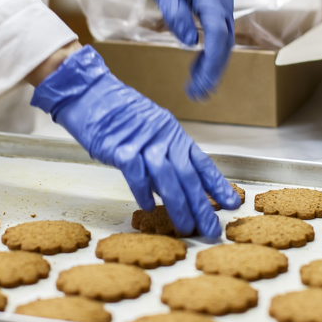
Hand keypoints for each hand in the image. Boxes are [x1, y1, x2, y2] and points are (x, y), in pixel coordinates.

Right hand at [30, 46, 240, 235]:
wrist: (89, 92)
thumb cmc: (115, 112)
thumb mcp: (147, 130)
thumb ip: (160, 157)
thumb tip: (167, 189)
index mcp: (173, 133)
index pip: (201, 163)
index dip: (217, 185)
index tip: (232, 204)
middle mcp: (163, 138)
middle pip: (189, 176)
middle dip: (202, 206)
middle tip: (212, 229)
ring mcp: (143, 142)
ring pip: (168, 179)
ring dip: (179, 206)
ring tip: (187, 227)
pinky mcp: (121, 148)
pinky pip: (137, 175)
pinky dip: (144, 192)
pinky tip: (149, 208)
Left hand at [140, 0, 234, 99]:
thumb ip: (176, 14)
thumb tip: (190, 43)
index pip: (217, 30)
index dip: (212, 57)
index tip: (203, 79)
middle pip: (225, 40)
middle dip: (213, 70)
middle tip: (198, 94)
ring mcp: (223, 3)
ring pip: (224, 40)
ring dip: (212, 66)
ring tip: (198, 89)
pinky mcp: (218, 8)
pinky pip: (219, 34)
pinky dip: (209, 53)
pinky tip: (198, 70)